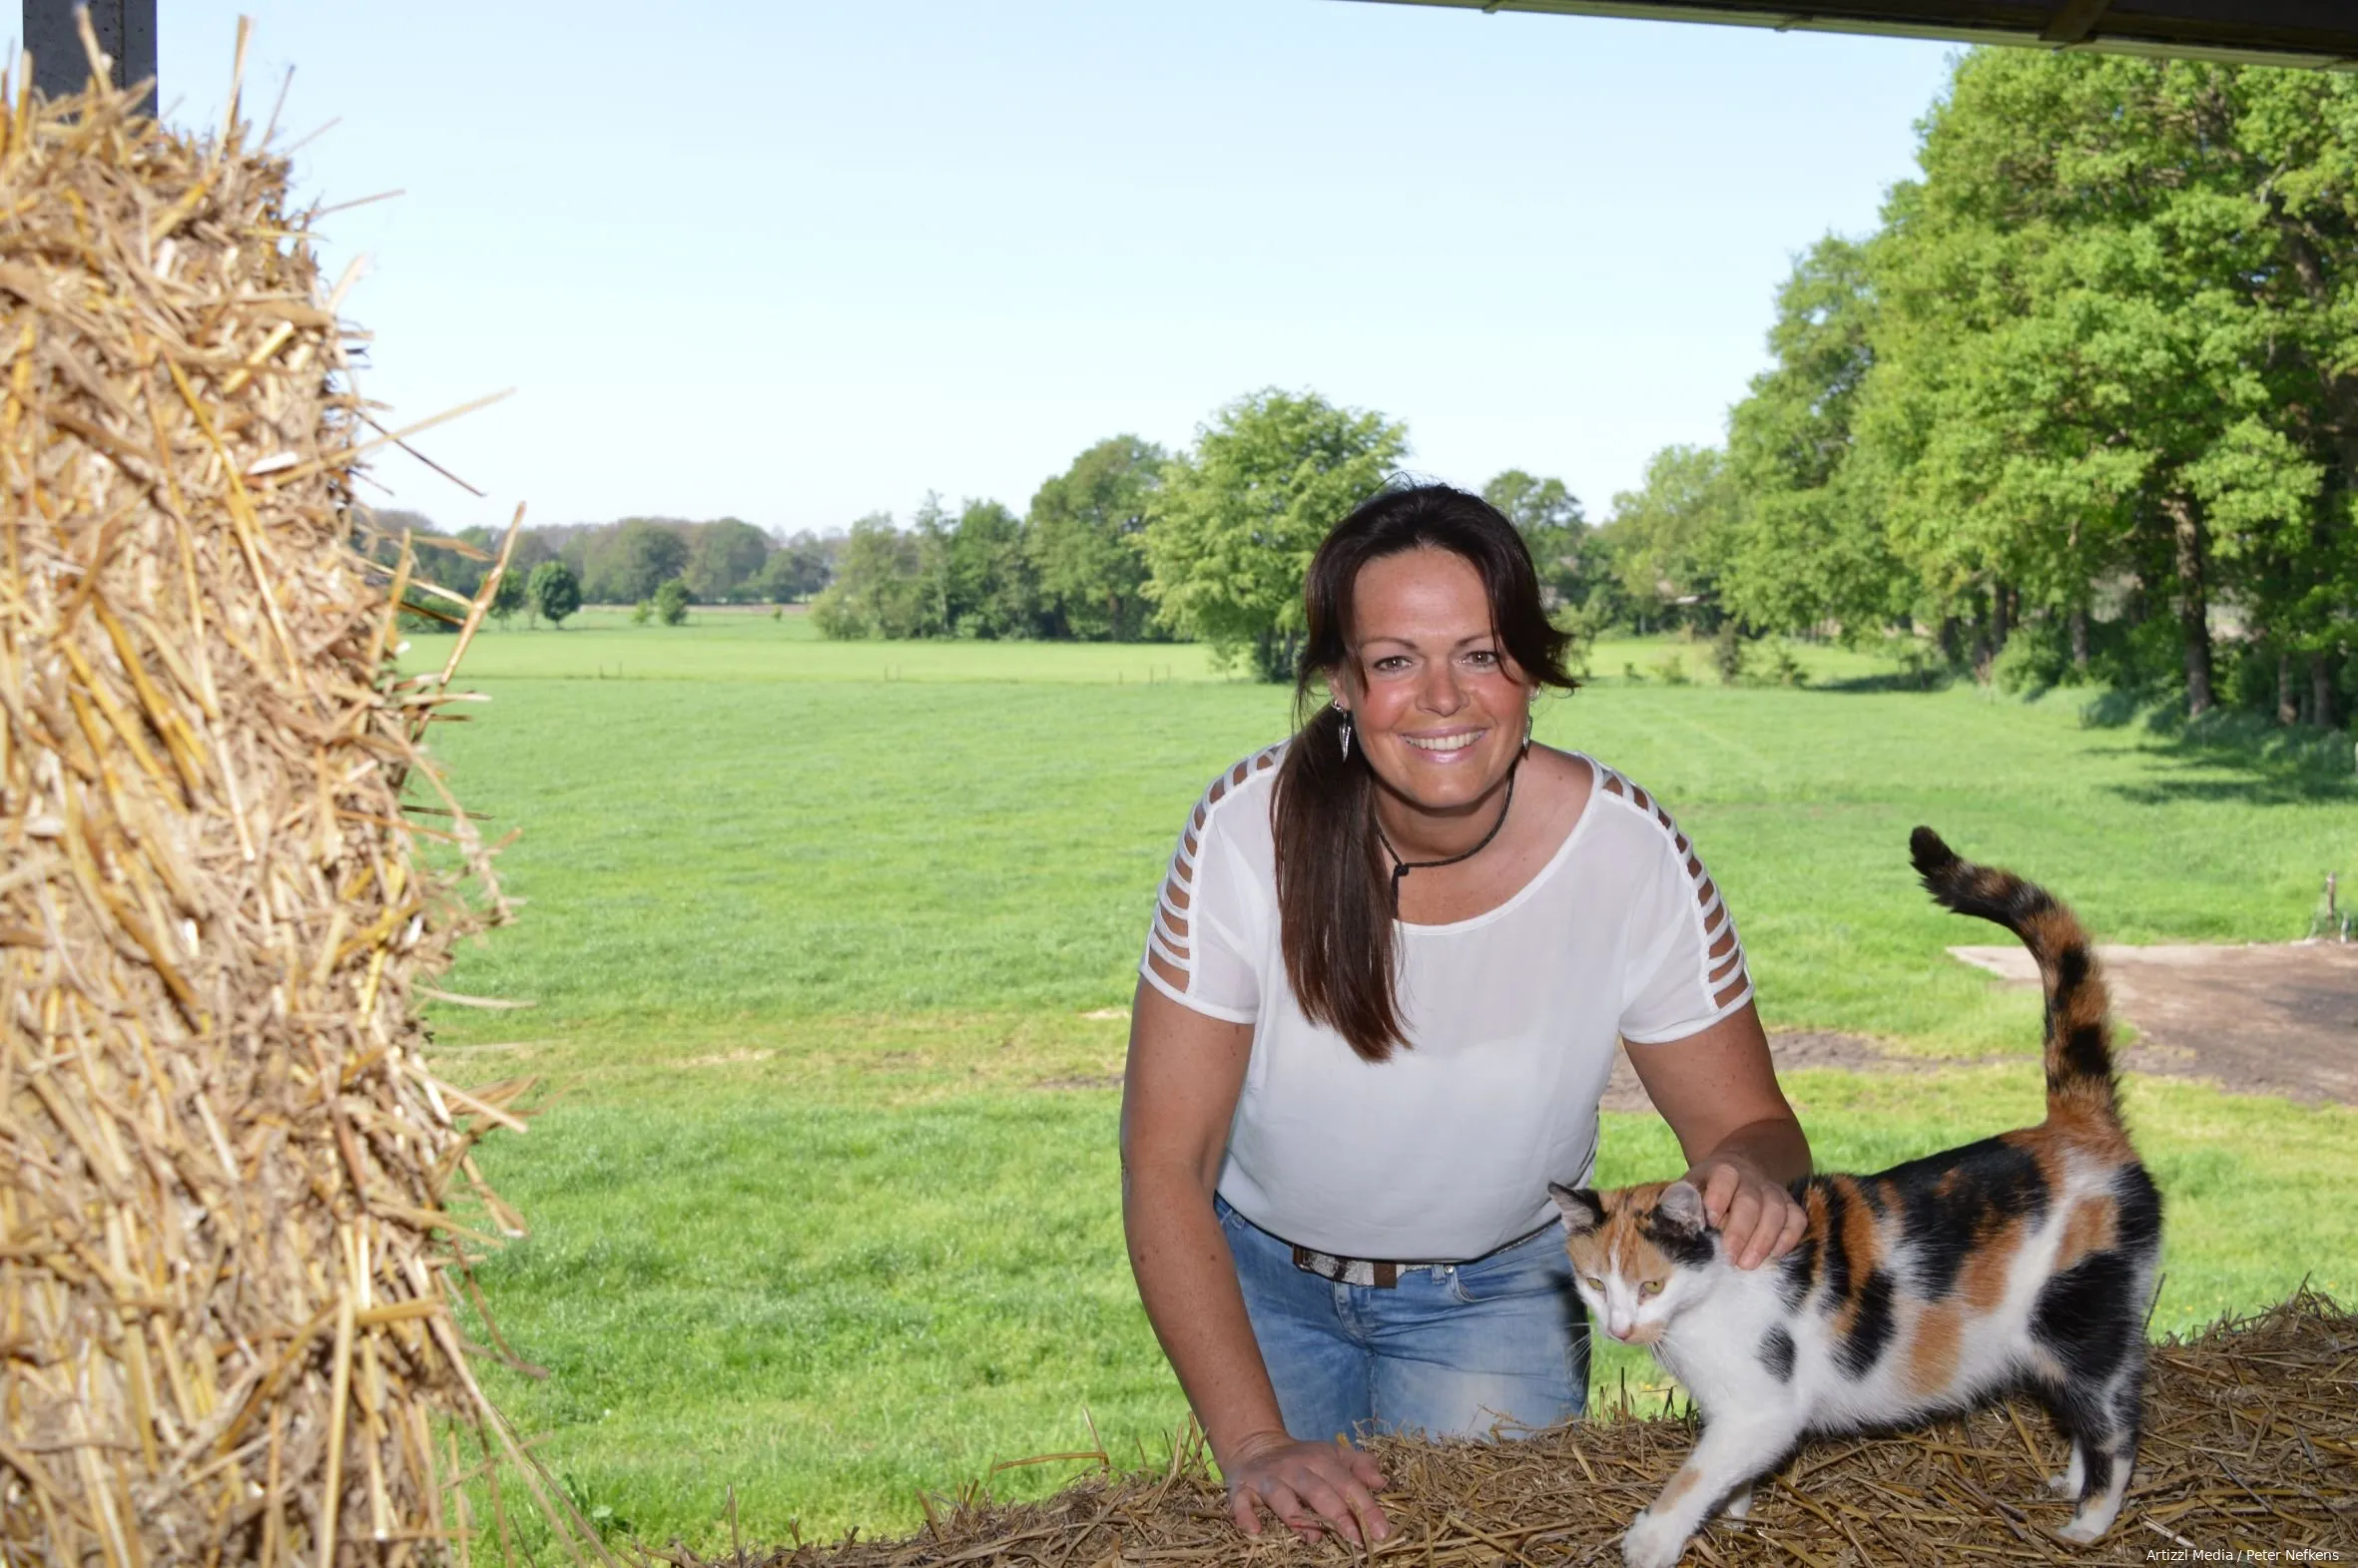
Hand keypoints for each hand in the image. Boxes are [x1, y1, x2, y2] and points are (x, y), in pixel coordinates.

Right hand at [1220, 1430, 1389, 1545]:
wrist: (1255, 1445)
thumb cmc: (1303, 1460)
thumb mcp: (1332, 1456)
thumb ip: (1359, 1467)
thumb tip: (1382, 1482)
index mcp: (1320, 1460)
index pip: (1348, 1484)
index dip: (1366, 1507)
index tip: (1382, 1532)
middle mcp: (1294, 1467)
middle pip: (1317, 1490)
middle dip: (1338, 1514)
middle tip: (1357, 1540)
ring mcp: (1267, 1478)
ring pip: (1281, 1496)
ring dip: (1296, 1517)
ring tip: (1313, 1539)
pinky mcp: (1242, 1489)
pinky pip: (1241, 1502)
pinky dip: (1245, 1515)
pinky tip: (1254, 1530)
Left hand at [1685, 1155, 1805, 1269]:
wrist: (1739, 1170)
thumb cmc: (1706, 1190)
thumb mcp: (1690, 1189)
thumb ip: (1681, 1205)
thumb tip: (1671, 1226)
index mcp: (1722, 1170)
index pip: (1724, 1177)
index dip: (1719, 1196)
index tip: (1711, 1220)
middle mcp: (1751, 1179)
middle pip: (1751, 1201)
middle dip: (1741, 1231)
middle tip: (1730, 1257)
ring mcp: (1773, 1192)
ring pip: (1776, 1212)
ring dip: (1763, 1240)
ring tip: (1747, 1265)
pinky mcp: (1790, 1206)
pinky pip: (1797, 1220)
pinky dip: (1788, 1239)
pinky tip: (1774, 1256)